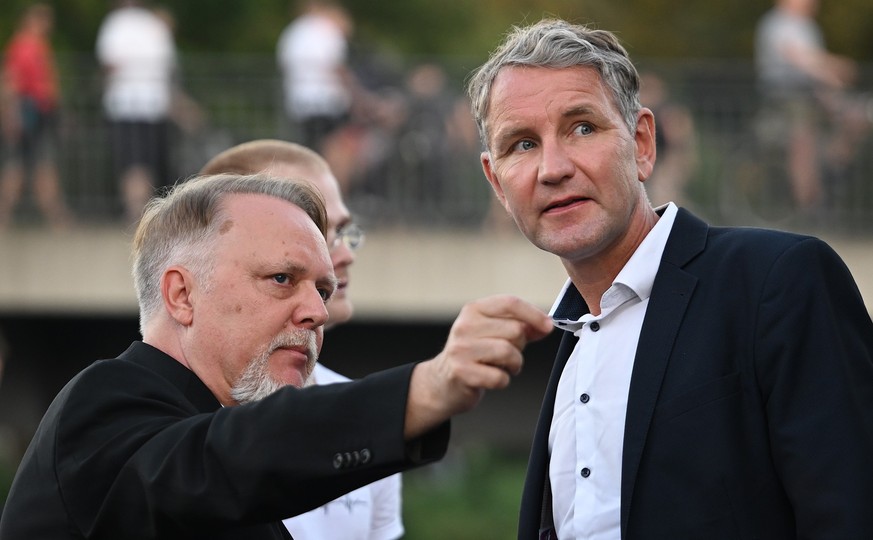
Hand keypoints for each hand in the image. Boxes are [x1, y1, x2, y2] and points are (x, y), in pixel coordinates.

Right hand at [404, 294, 552, 438]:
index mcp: (473, 310)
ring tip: (502, 366)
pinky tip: (491, 378)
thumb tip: (545, 325)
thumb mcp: (492, 332)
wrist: (443, 381)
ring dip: (514, 364)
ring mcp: (461, 349)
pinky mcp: (461, 372)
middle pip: (515, 330)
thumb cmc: (473, 354)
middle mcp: (465, 326)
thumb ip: (519, 325)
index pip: (510, 303)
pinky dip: (502, 381)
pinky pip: (500, 377)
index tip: (548, 326)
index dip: (534, 314)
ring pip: (509, 352)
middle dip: (520, 346)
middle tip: (508, 354)